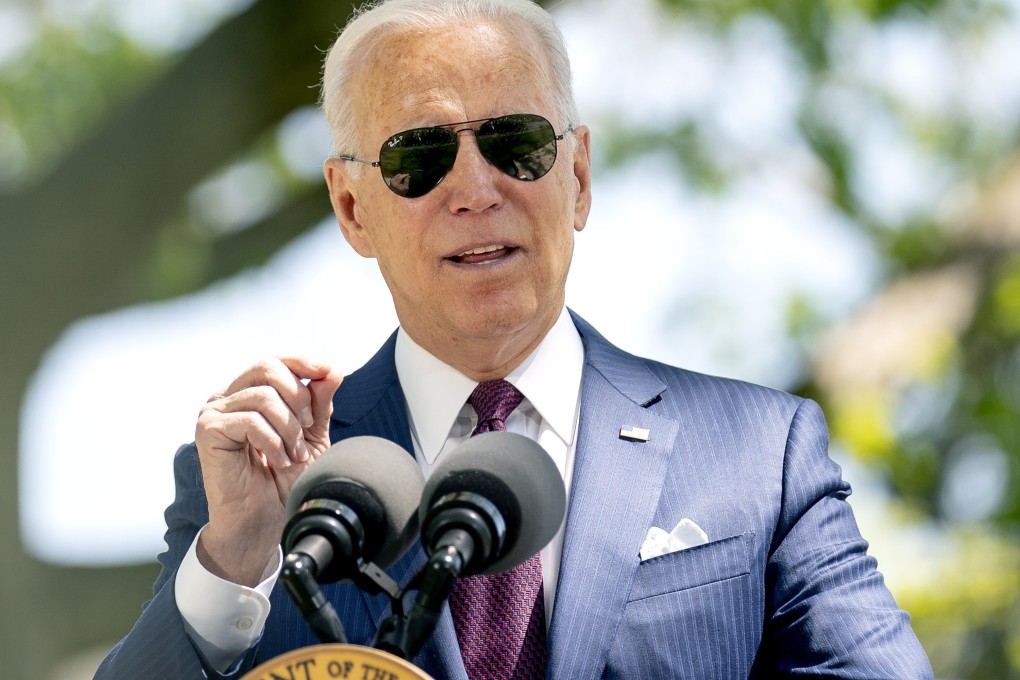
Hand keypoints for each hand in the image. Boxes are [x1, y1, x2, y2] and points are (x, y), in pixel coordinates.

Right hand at [193, 356, 342, 585]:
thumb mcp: (311, 436)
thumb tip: (330, 370)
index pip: (275, 361)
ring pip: (263, 396)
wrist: (264, 521)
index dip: (302, 361)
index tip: (327, 371)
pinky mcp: (208, 431)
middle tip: (309, 427)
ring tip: (294, 455)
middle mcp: (227, 397)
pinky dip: (273, 442)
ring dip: (289, 428)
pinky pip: (250, 421)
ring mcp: (214, 412)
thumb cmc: (284, 481)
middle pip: (266, 367)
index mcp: (249, 393)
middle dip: (298, 396)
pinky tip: (279, 462)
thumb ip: (319, 403)